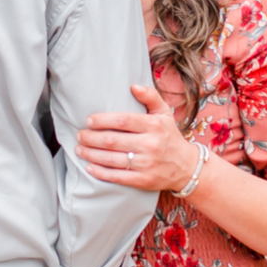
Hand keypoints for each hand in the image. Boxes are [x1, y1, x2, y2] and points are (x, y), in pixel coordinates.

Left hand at [78, 84, 204, 193]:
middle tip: (79, 135)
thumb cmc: (170, 137)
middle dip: (91, 138)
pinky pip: (117, 177)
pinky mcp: (143, 180)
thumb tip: (133, 86)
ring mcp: (146, 164)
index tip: (89, 121)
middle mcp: (150, 144)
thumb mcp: (165, 113)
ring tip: (79, 149)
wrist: (187, 167)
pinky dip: (100, 172)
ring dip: (90, 154)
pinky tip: (89, 167)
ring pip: (111, 159)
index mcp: (154, 125)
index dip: (102, 120)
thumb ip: (150, 97)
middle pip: (112, 140)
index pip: (122, 120)